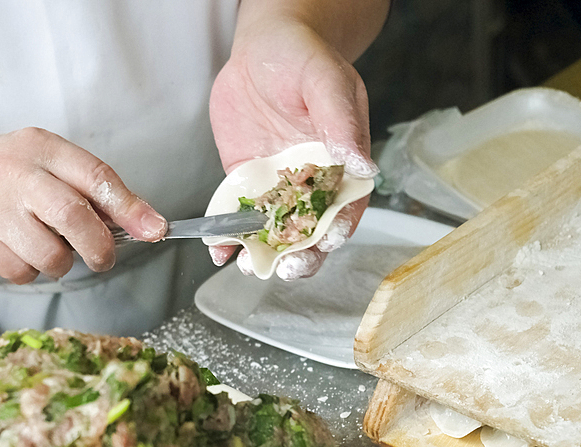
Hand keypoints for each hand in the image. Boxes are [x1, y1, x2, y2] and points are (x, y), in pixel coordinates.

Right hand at [0, 128, 166, 283]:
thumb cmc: (14, 174)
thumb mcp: (54, 163)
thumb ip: (99, 191)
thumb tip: (148, 225)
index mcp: (42, 148)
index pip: (95, 176)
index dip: (130, 208)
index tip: (155, 230)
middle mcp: (14, 173)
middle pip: (72, 217)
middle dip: (99, 247)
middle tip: (103, 257)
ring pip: (50, 256)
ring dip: (62, 262)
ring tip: (49, 244)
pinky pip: (23, 273)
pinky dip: (31, 270)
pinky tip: (20, 249)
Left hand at [208, 19, 377, 279]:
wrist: (263, 44)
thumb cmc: (304, 56)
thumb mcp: (326, 82)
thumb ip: (341, 123)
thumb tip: (361, 165)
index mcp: (343, 164)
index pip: (346, 209)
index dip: (337, 232)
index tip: (324, 246)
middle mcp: (312, 182)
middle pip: (311, 231)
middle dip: (299, 255)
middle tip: (284, 268)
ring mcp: (277, 185)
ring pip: (274, 231)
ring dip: (262, 254)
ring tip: (246, 264)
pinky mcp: (245, 181)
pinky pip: (238, 215)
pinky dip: (229, 237)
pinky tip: (219, 250)